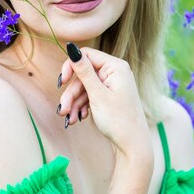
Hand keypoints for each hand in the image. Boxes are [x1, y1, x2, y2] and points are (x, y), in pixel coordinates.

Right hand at [58, 43, 151, 158]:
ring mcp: (111, 85)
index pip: (86, 55)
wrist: (132, 145)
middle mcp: (114, 73)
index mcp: (115, 67)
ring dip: (74, 103)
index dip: (71, 67)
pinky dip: (82, 107)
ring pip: (84, 88)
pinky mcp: (108, 96)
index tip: (61, 83)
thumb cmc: (118, 120)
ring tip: (70, 119)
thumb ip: (83, 71)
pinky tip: (79, 119)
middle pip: (83, 75)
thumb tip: (71, 47)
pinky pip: (90, 96)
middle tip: (63, 110)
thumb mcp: (97, 94)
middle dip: (71, 93)